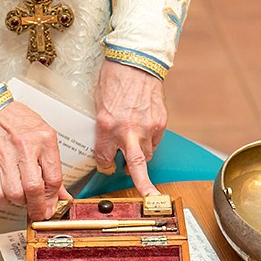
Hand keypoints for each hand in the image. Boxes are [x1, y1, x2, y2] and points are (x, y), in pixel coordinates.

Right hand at [0, 101, 66, 220]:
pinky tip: (8, 194)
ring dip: (21, 203)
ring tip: (23, 197)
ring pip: (15, 194)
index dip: (53, 199)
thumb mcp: (45, 140)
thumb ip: (53, 169)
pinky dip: (4, 200)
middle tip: (39, 212)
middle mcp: (25, 147)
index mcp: (44, 140)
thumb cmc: (21, 125)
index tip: (51, 207)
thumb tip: (63, 197)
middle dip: (38, 208)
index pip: (53, 179)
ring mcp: (5, 155)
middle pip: (34, 189)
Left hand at [93, 61, 166, 196]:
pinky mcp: (161, 121)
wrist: (136, 60)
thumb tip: (106, 145)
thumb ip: (103, 128)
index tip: (107, 165)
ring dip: (139, 156)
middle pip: (136, 166)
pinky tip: (143, 130)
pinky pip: (155, 140)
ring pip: (147, 155)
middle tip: (150, 200)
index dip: (104, 165)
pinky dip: (149, 140)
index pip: (104, 158)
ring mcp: (147, 126)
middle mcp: (128, 129)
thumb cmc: (114, 78)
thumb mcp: (99, 104)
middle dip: (144, 186)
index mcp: (106, 125)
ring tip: (134, 148)